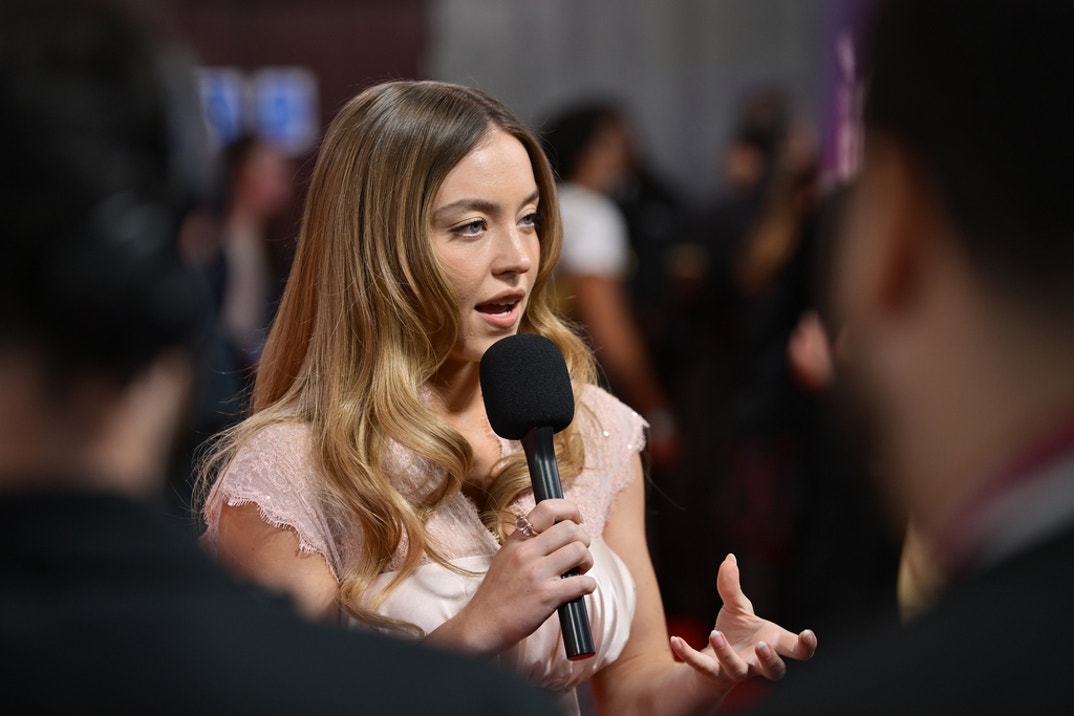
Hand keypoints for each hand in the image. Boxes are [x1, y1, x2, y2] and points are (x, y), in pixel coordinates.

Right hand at [453, 499, 596, 654]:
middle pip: (570, 529)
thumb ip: (528, 543)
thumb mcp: (505, 557)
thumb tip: (559, 531)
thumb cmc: (497, 594)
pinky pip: (582, 582)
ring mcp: (536, 573)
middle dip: (583, 540)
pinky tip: (582, 589)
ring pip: (579, 551)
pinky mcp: (546, 596)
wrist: (482, 625)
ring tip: (580, 571)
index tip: (576, 521)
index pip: (547, 508)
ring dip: (587, 561)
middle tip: (579, 553)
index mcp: (516, 540)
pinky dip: (589, 585)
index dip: (570, 510)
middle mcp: (525, 552)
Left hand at [670, 554, 816, 688]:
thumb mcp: (735, 608)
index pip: (795, 651)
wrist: (713, 659)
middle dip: (770, 660)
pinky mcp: (713, 673)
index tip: (808, 634)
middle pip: (775, 671)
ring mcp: (736, 671)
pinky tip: (676, 639)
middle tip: (763, 646)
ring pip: (737, 670)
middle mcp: (757, 662)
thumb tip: (729, 558)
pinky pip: (701, 666)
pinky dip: (688, 654)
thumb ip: (732, 586)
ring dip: (727, 654)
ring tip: (715, 634)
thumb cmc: (734, 633)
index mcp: (771, 644)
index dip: (805, 646)